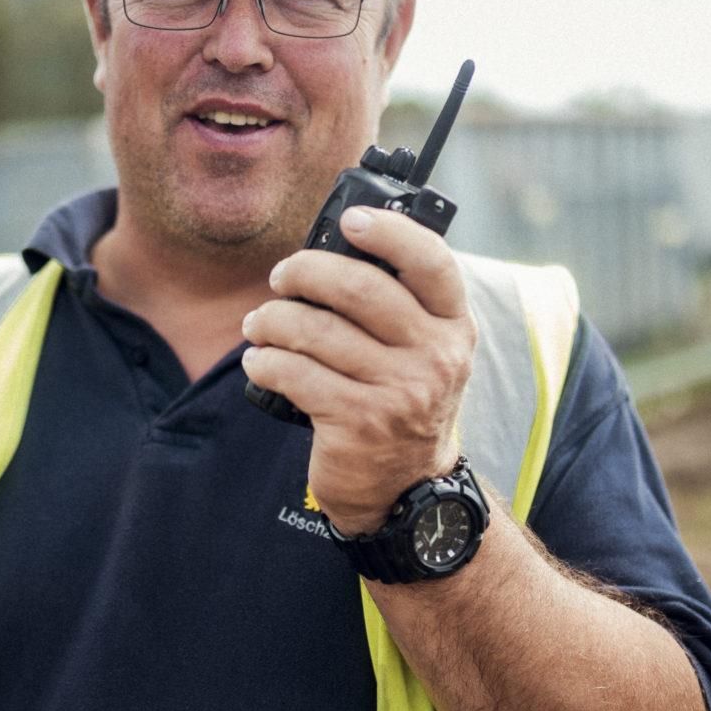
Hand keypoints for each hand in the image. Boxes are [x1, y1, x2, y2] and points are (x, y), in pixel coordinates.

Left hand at [241, 204, 475, 534]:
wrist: (406, 490)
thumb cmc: (401, 403)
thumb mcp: (423, 352)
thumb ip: (398, 304)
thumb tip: (334, 249)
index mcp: (453, 327)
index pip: (431, 262)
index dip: (389, 232)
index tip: (350, 220)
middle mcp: (435, 357)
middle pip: (360, 289)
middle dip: (306, 272)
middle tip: (281, 276)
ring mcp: (399, 392)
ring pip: (317, 331)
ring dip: (273, 320)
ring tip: (259, 324)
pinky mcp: (358, 424)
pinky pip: (294, 373)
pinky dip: (264, 361)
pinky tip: (258, 361)